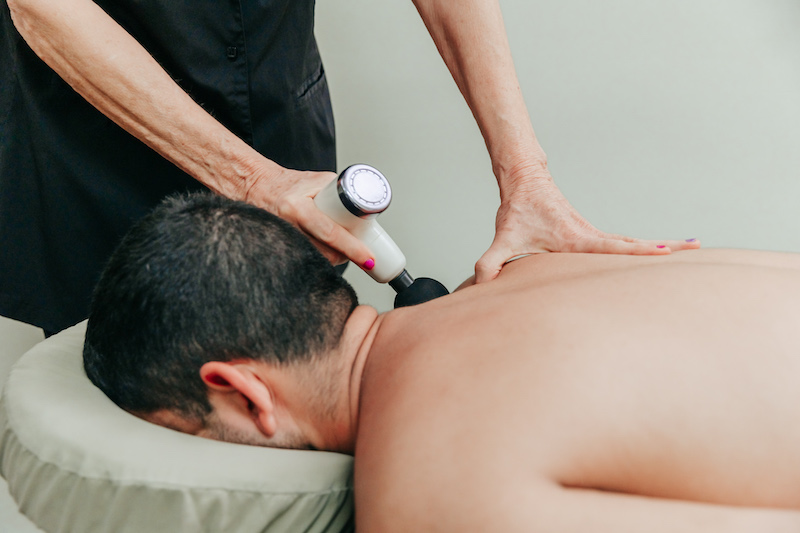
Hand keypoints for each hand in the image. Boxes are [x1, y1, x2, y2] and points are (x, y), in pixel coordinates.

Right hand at [243, 166, 374, 269]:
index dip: (352, 249)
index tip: (368, 258)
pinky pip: (306, 261)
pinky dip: (321, 259)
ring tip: (345, 251)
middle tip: (362, 254)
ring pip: (318, 260)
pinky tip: (328, 254)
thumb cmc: (287, 184)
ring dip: (336, 259)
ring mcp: (283, 241)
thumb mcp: (316, 180)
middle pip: (326, 254)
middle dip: (347, 256)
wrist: (257, 188)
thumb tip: (365, 206)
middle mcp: (288, 226)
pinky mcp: (281, 249)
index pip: (330, 233)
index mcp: (296, 207)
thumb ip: (340, 189)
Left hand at [474, 170, 700, 283]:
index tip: (670, 251)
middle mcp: (590, 235)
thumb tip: (480, 284)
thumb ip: (489, 262)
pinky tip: (651, 254)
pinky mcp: (588, 234)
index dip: (642, 251)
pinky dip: (639, 248)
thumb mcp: (504, 238)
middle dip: (666, 247)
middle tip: (697, 248)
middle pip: (634, 244)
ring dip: (658, 247)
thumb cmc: (517, 210)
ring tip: (690, 250)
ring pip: (629, 243)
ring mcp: (592, 234)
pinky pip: (619, 244)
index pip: (616, 246)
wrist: (524, 180)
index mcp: (578, 238)